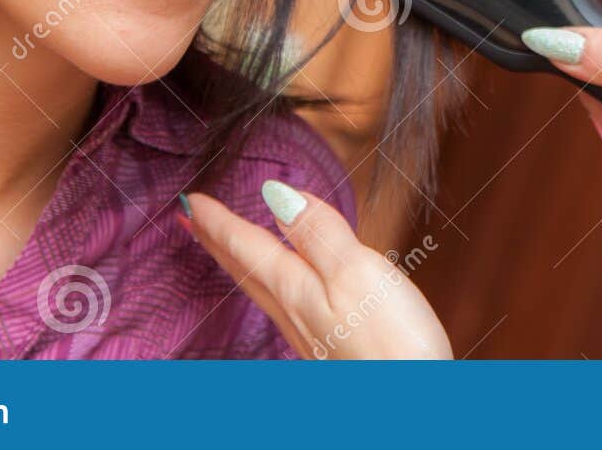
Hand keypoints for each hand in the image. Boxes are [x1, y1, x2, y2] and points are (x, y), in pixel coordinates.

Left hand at [181, 181, 451, 358]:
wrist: (411, 406)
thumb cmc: (390, 345)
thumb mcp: (356, 272)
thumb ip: (320, 232)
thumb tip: (279, 194)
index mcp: (296, 288)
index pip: (248, 246)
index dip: (219, 220)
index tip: (192, 201)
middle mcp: (294, 313)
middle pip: (245, 270)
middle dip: (217, 242)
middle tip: (189, 220)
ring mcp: (309, 333)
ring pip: (260, 289)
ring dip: (237, 262)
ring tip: (223, 245)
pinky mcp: (329, 347)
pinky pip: (282, 305)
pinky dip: (268, 283)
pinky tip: (283, 285)